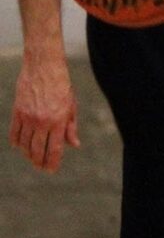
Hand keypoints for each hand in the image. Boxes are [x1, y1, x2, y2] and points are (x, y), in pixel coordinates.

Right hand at [9, 57, 79, 172]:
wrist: (44, 67)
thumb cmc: (62, 85)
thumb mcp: (72, 105)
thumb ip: (71, 127)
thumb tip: (74, 145)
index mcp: (59, 120)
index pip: (54, 149)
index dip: (52, 163)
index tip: (51, 170)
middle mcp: (42, 121)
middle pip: (37, 150)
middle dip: (39, 162)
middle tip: (41, 167)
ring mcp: (28, 117)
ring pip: (25, 145)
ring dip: (28, 154)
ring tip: (32, 157)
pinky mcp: (17, 112)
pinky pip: (14, 134)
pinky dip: (17, 142)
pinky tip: (20, 145)